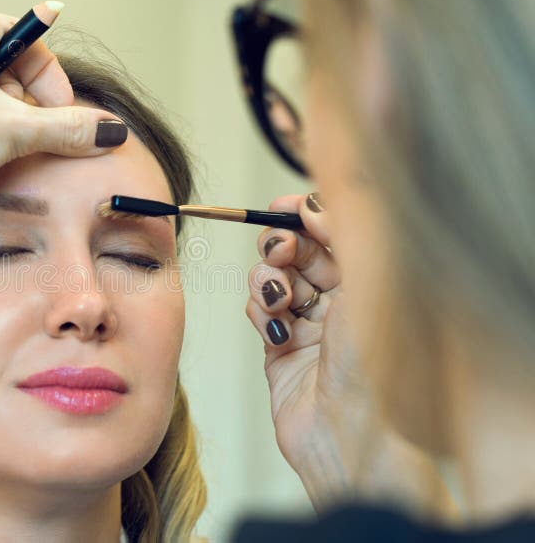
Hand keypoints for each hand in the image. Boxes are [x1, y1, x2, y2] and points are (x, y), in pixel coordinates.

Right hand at [245, 193, 453, 514]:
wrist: (351, 435)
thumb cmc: (374, 363)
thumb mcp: (367, 277)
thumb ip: (341, 227)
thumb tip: (311, 199)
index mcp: (373, 282)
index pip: (333, 233)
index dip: (305, 214)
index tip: (282, 206)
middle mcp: (343, 303)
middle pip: (298, 253)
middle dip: (281, 246)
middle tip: (280, 252)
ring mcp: (310, 328)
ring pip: (273, 281)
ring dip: (268, 282)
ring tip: (279, 298)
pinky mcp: (280, 353)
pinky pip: (258, 314)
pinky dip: (260, 313)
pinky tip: (275, 329)